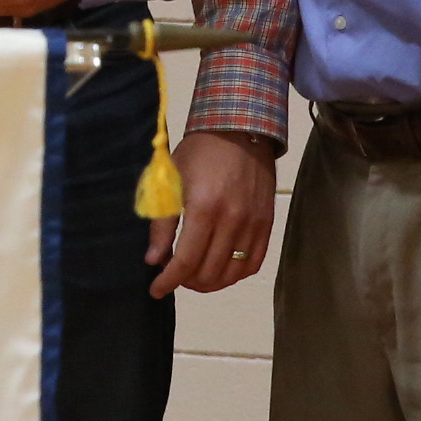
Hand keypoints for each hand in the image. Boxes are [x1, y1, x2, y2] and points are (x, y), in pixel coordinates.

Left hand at [146, 130, 279, 296]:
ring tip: (195, 276)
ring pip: (232, 274)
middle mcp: (232, 220)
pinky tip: (220, 269)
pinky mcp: (267, 224)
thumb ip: (162, 223)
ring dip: (210, 283)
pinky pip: (253, 263)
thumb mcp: (172, 181)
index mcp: (204, 209)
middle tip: (174, 274)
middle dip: (186, 282)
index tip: (156, 290)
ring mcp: (253, 224)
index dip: (168, 281)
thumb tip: (153, 260)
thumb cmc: (199, 153)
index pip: (185, 261)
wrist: (241, 130)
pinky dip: (235, 274)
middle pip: (208, 272)